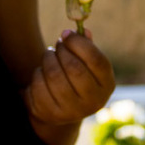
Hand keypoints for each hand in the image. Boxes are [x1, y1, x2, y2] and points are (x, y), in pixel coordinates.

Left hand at [25, 29, 114, 144]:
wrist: (61, 107)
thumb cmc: (76, 76)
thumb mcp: (85, 63)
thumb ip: (86, 46)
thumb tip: (83, 31)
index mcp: (107, 85)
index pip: (97, 61)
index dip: (79, 43)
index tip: (66, 33)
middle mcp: (94, 101)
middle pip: (74, 67)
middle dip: (61, 50)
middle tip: (57, 44)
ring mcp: (73, 111)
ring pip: (54, 75)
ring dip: (48, 59)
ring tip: (49, 55)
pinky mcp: (52, 114)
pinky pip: (39, 85)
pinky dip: (38, 73)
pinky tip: (42, 73)